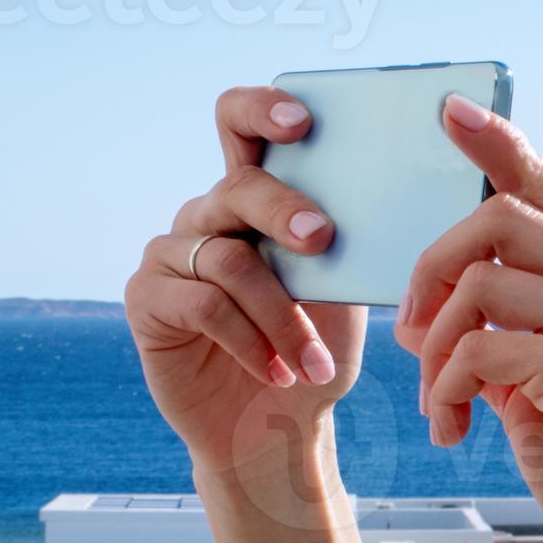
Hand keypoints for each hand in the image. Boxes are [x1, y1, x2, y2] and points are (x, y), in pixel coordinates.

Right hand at [124, 86, 367, 475]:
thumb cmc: (315, 355)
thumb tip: (395, 204)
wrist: (272, 432)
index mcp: (256, 200)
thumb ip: (350, 248)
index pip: (240, 126)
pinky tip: (280, 373)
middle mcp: (207, 217)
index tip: (300, 120)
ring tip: (314, 363)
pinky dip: (251, 341)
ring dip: (282, 316)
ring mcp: (171, 256)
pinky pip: (202, 303)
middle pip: (238, 189)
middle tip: (323, 241)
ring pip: (229, 260)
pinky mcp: (147, 299)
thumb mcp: (345, 298)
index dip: (260, 110)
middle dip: (285, 212)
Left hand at [397, 100, 542, 542]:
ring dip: (433, 341)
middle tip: (410, 330)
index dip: (500, 146)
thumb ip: (520, 331)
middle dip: (431, 266)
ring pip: (480, 280)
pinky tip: (452, 430)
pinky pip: (475, 348)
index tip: (451, 113)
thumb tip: (453, 302)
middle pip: (500, 218)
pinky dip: (443, 389)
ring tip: (435, 397)